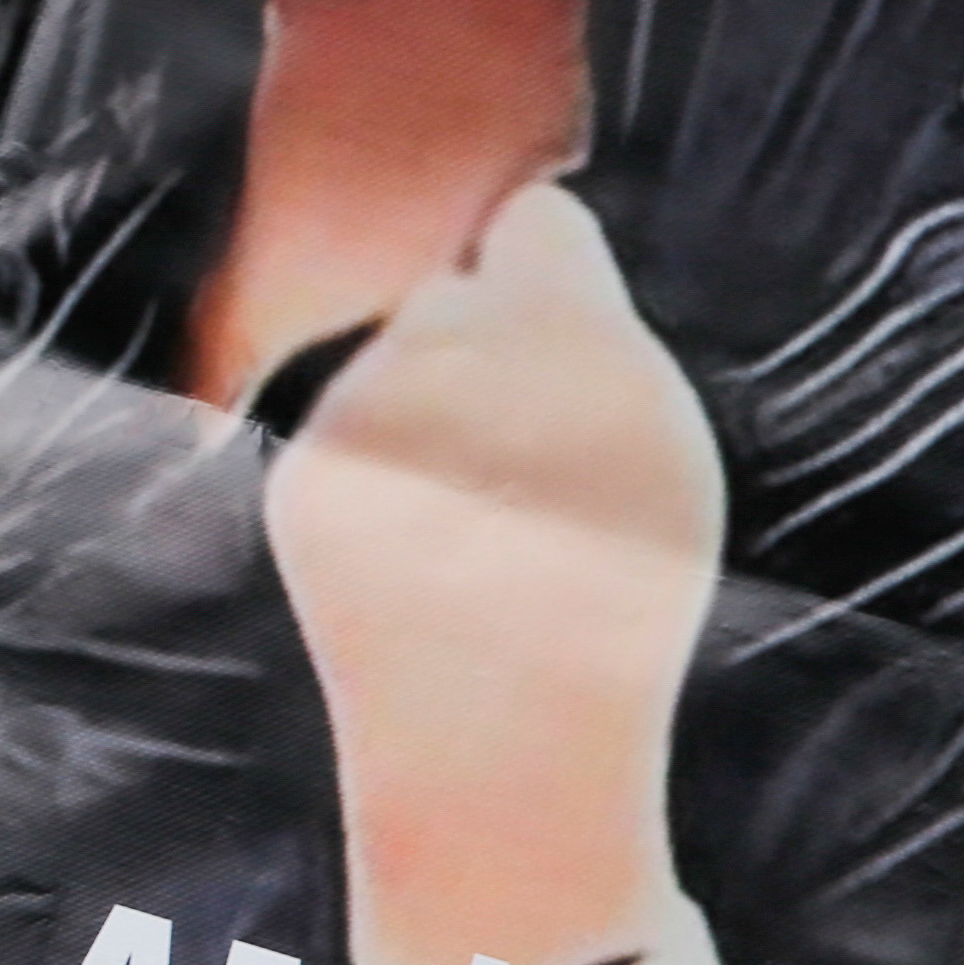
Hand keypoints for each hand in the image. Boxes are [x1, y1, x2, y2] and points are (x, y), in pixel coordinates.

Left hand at [264, 181, 722, 964]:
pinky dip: (376, 477)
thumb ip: (593, 334)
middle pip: (454, 292)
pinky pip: (344, 432)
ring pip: (391, 366)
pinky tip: (418, 554)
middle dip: (481, 348)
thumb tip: (526, 218)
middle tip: (525, 465)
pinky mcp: (306, 473)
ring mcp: (370, 418)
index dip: (544, 269)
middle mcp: (461, 365)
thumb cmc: (611, 598)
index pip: (535, 221)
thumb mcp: (657, 455)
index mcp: (580, 346)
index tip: (556, 316)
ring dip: (424, 415)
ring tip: (475, 527)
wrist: (503, 746)